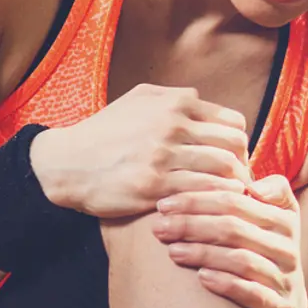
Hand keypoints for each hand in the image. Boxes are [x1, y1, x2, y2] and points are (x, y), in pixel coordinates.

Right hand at [30, 83, 248, 218]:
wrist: (65, 163)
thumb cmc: (105, 133)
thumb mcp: (138, 100)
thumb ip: (174, 98)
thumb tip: (202, 101)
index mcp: (175, 103)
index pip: (233, 122)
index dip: (239, 145)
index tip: (234, 161)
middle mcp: (173, 125)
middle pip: (234, 145)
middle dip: (242, 166)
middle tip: (236, 183)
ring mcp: (164, 155)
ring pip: (224, 169)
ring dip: (232, 186)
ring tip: (228, 199)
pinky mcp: (154, 185)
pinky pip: (202, 192)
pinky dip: (214, 200)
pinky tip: (210, 208)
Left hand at [151, 174, 307, 307]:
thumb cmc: (262, 254)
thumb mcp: (267, 220)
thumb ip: (256, 193)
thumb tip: (246, 181)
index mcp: (284, 218)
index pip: (237, 200)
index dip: (197, 199)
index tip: (163, 204)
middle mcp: (288, 247)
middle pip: (235, 228)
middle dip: (192, 225)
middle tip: (158, 228)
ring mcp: (286, 279)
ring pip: (243, 259)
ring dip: (203, 253)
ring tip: (172, 252)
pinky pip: (254, 293)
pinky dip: (227, 283)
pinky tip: (201, 278)